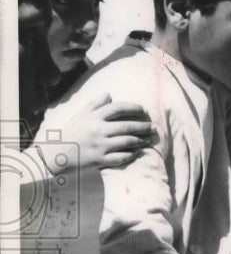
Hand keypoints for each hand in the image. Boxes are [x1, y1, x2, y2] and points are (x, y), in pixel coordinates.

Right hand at [36, 93, 154, 173]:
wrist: (55, 155)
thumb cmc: (70, 133)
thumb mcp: (80, 116)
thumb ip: (95, 105)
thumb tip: (108, 94)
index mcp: (93, 117)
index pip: (117, 108)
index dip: (133, 108)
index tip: (143, 110)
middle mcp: (98, 130)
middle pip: (127, 126)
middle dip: (143, 126)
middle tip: (152, 127)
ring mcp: (100, 146)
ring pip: (127, 142)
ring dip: (140, 140)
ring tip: (148, 140)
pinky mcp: (100, 160)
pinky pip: (120, 157)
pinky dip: (130, 155)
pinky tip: (137, 152)